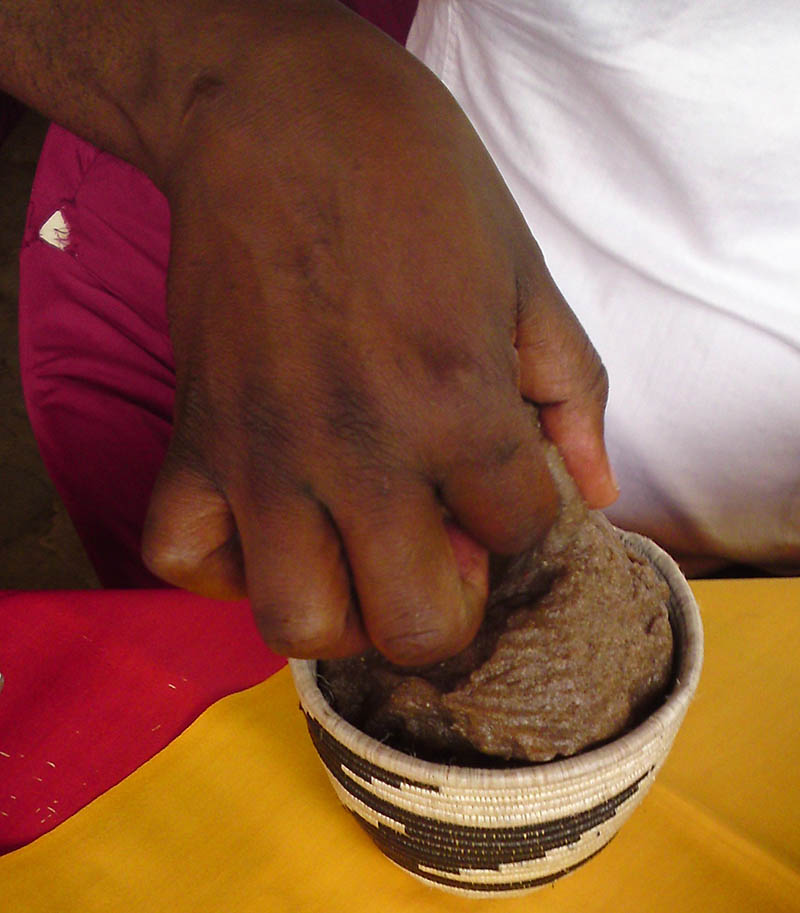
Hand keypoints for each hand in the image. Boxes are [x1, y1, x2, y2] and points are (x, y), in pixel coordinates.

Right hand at [141, 4, 615, 663]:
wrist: (279, 112)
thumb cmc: (414, 180)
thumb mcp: (525, 273)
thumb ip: (572, 393)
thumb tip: (592, 493)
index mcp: (460, 405)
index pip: (520, 532)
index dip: (523, 518)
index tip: (502, 485)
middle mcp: (362, 451)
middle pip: (414, 625)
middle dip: (445, 609)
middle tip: (442, 553)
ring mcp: (265, 453)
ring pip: (297, 624)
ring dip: (341, 615)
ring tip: (355, 560)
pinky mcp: (192, 436)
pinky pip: (181, 554)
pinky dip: (223, 566)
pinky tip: (264, 530)